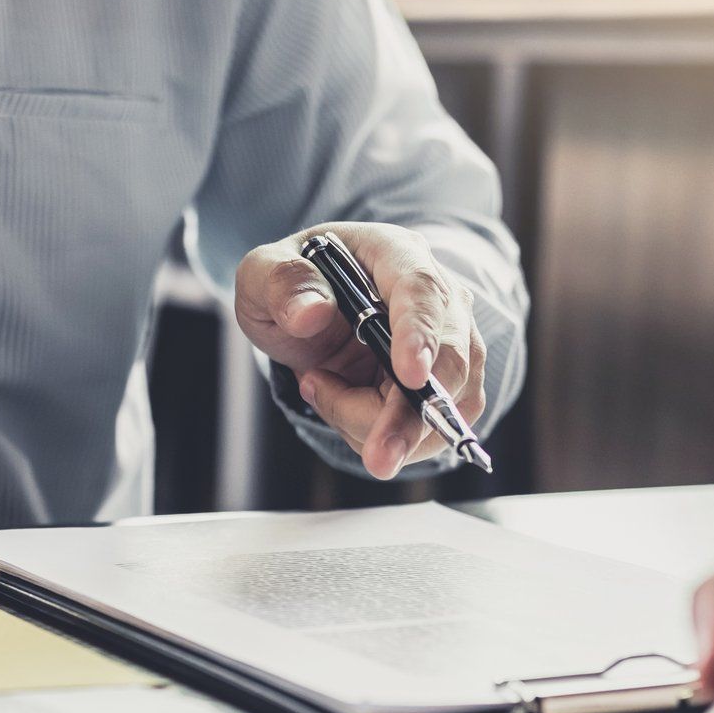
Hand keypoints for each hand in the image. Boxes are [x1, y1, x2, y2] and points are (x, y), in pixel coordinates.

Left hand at [235, 222, 485, 479]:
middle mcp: (437, 295)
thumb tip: (310, 314)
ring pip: (444, 405)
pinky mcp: (449, 385)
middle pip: (449, 361)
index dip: (420, 334)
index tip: (411, 376)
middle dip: (411, 416)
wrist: (309, 311)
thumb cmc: (293, 286)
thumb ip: (280, 284)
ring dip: (379, 425)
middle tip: (376, 458)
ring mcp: (450, 342)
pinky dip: (383, 434)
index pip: (421, 290)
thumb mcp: (263, 273)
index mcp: (394, 254)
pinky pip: (431, 429)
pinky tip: (344, 405)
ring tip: (320, 387)